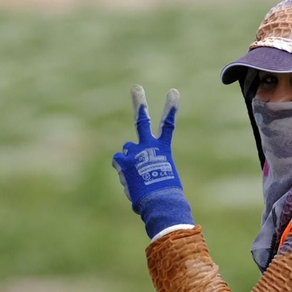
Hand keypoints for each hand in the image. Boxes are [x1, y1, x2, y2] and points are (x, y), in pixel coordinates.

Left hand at [112, 85, 194, 239]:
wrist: (160, 202)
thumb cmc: (165, 196)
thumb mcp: (162, 178)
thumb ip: (148, 169)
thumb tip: (133, 173)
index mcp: (163, 150)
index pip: (168, 125)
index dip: (170, 108)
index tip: (173, 92)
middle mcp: (148, 146)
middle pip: (142, 120)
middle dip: (139, 103)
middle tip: (136, 88)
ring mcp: (135, 152)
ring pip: (126, 149)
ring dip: (128, 158)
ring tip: (136, 174)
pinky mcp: (124, 161)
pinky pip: (118, 161)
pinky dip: (122, 170)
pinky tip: (130, 180)